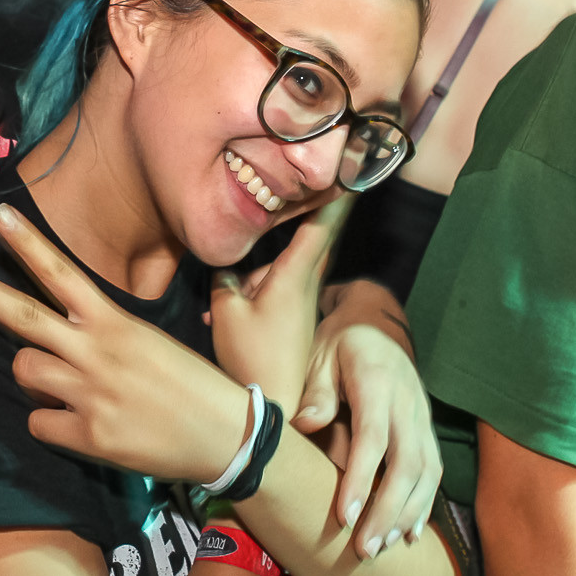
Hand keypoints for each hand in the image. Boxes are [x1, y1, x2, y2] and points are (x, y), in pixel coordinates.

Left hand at [0, 202, 252, 484]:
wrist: (226, 434)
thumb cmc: (192, 382)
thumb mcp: (151, 339)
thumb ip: (104, 332)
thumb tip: (61, 335)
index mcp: (116, 322)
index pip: (62, 272)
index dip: (28, 243)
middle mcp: (97, 351)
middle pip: (23, 315)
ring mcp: (89, 393)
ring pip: (24, 370)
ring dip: (33, 376)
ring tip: (63, 384)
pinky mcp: (89, 435)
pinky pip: (38, 422)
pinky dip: (51, 422)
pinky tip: (80, 424)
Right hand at [209, 196, 349, 416]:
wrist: (272, 406)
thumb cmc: (252, 357)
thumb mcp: (226, 312)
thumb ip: (224, 280)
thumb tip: (226, 268)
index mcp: (294, 275)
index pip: (321, 225)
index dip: (336, 195)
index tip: (355, 170)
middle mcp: (305, 285)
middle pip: (296, 246)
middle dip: (292, 233)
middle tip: (298, 220)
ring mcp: (301, 305)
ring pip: (274, 274)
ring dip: (247, 286)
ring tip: (220, 316)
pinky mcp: (294, 322)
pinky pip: (271, 296)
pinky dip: (249, 303)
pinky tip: (224, 324)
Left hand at [295, 282, 440, 558]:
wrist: (372, 326)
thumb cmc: (337, 346)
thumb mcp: (319, 356)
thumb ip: (316, 391)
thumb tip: (307, 424)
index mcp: (378, 379)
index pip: (374, 437)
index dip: (362, 479)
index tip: (345, 517)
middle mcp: (408, 401)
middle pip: (407, 463)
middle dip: (387, 510)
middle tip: (364, 550)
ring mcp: (423, 416)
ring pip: (426, 472)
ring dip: (407, 513)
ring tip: (383, 546)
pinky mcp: (427, 430)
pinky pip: (433, 470)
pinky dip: (423, 504)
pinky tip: (409, 534)